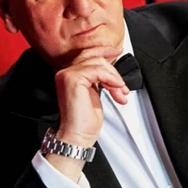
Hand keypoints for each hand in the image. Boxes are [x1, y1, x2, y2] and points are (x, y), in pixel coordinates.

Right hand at [45, 46, 127, 181]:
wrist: (78, 136)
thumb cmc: (85, 122)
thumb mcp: (96, 93)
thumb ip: (98, 79)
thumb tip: (111, 70)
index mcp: (69, 75)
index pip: (87, 55)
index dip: (104, 50)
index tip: (117, 50)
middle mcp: (65, 73)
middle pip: (94, 57)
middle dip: (113, 70)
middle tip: (122, 86)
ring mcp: (67, 75)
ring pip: (98, 63)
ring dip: (114, 78)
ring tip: (119, 93)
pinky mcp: (72, 79)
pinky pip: (98, 70)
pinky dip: (111, 78)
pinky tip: (116, 88)